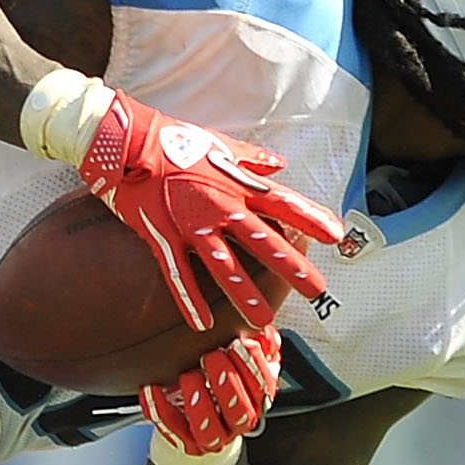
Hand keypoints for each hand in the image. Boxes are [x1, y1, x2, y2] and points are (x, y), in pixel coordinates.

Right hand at [78, 91, 343, 328]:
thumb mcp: (220, 143)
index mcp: (237, 184)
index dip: (311, 219)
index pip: (283, 203)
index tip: (336, 236)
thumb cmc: (174, 140)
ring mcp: (192, 226)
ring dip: (246, 295)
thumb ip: (252, 158)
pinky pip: (179, 275)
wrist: (129, 143)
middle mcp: (221, 207)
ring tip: (264, 321)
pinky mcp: (164, 238)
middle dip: (291, 267)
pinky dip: (190, 301)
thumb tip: (279, 164)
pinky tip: (203, 325)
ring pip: (225, 266)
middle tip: (316, 290)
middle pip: (263, 241)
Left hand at [142, 326, 280, 458]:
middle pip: (241, 411)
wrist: (199, 417)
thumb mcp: (242, 361)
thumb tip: (263, 333)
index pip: (262, 388)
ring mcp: (214, 436)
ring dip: (199, 402)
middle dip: (227, 382)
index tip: (239, 343)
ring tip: (189, 376)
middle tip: (212, 356)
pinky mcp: (187, 442)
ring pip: (210, 431)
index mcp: (256, 400)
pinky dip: (160, 408)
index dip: (253, 367)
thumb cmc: (222, 380)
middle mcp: (238, 422)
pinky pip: (172, 428)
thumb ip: (257, 347)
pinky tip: (152, 388)